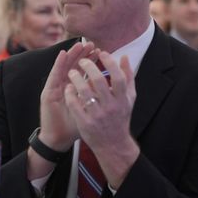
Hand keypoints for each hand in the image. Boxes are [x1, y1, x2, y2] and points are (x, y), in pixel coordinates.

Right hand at [38, 42, 97, 148]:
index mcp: (75, 89)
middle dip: (83, 54)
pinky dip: (58, 64)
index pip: (83, 71)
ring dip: (71, 55)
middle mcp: (64, 86)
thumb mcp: (91, 110)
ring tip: (79, 45)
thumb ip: (98, 97)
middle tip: (92, 44)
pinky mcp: (48, 93)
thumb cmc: (75, 126)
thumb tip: (112, 86)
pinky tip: (63, 55)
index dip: (91, 61)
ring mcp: (55, 88)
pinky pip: (54, 76)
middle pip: (73, 66)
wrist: (59, 139)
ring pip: (64, 67)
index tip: (101, 51)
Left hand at [63, 51, 139, 187]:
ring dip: (76, 79)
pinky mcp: (85, 123)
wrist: (113, 144)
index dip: (110, 63)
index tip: (102, 53)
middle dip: (89, 67)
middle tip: (82, 60)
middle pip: (100, 81)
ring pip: (84, 92)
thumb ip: (128, 77)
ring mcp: (98, 115)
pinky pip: (75, 105)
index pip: (118, 77)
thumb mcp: (129, 98)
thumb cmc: (120, 117)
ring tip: (71, 72)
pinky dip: (70, 94)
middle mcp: (111, 107)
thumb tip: (125, 57)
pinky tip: (68, 87)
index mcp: (123, 99)